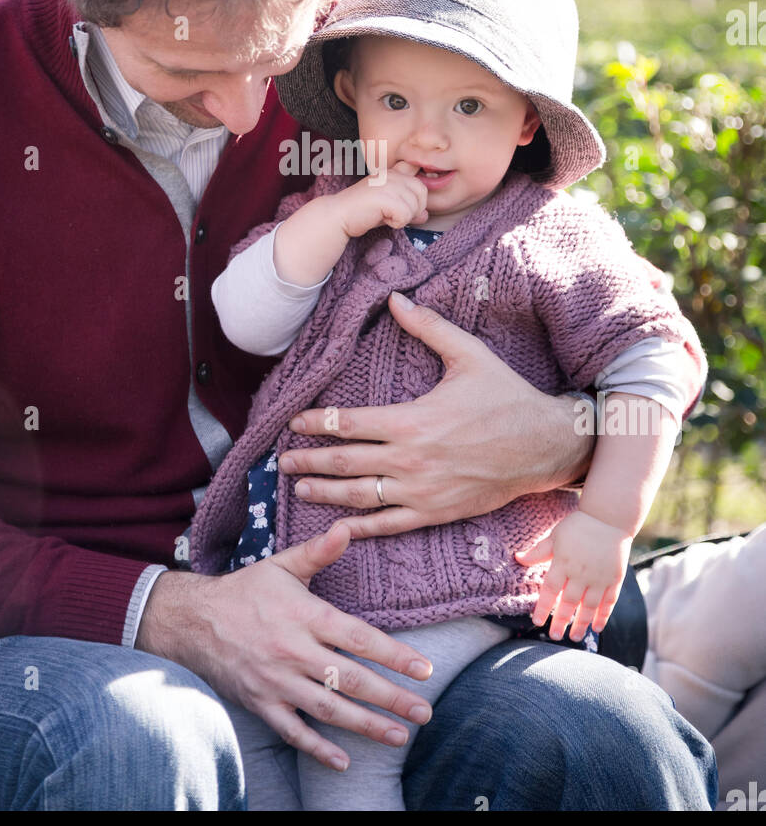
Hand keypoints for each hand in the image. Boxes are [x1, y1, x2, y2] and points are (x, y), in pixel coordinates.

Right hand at [136, 521, 433, 771]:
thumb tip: (346, 527)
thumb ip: (318, 552)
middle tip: (424, 712)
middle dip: (390, 697)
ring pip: (327, 708)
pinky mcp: (261, 703)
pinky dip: (317, 749)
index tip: (425, 670)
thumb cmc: (245, 590)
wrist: (192, 620)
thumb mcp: (282, 565)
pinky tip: (343, 761)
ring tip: (398, 736)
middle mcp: (293, 651)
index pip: (358, 638)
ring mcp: (276, 681)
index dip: (394, 655)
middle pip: (350, 679)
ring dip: (365, 725)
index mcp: (304, 615)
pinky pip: (292, 731)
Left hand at [279, 292, 593, 536]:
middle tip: (281, 462)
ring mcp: (422, 491)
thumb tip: (395, 298)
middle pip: (345, 462)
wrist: (544, 446)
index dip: (316, 423)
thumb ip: (428, 327)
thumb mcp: (468, 355)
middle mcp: (411, 459)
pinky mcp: (436, 513)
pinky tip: (338, 527)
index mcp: (413, 420)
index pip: (349, 423)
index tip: (294, 422)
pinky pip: (389, 524)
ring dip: (325, 493)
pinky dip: (360, 528)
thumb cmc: (506, 397)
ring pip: (359, 497)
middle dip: (308, 461)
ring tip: (300, 489)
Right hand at [336, 159, 428, 236]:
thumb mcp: (389, 207)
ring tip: (384, 215)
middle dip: (413, 208)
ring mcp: (388, 184)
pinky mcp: (384, 197)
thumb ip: (408, 207)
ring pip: (415, 206)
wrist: (338, 216)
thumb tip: (425, 215)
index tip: (405, 198)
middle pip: (422, 192)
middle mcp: (391, 174)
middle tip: (393, 214)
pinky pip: (405, 216)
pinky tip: (382, 219)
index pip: (417, 171)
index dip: (418, 188)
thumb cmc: (362, 212)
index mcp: (392, 171)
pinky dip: (396, 223)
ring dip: (403, 218)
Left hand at [515, 509, 631, 641]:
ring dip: (582, 623)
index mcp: (563, 562)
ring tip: (575, 637)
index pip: (550, 590)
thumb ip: (538, 552)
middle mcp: (581, 573)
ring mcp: (599, 577)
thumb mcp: (555, 536)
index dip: (543, 607)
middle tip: (555, 637)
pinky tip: (597, 627)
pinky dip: (603, 616)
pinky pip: (608, 602)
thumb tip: (517, 558)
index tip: (536, 621)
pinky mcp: (614, 579)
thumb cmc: (578, 526)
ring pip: (589, 606)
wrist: (609, 518)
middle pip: (569, 603)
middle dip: (561, 621)